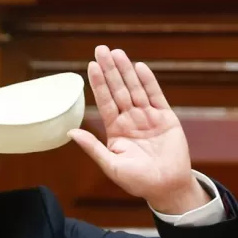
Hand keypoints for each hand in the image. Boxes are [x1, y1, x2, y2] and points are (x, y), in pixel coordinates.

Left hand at [71, 46, 207, 214]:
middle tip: (101, 49)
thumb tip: (70, 133)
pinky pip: (156, 96)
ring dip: (126, 71)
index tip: (91, 66)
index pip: (105, 102)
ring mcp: (148, 117)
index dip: (98, 84)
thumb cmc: (138, 181)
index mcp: (115, 130)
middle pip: (118, 90)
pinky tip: (139, 67)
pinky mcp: (165, 118)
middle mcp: (130, 120)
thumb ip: (93, 148)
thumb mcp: (111, 166)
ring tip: (118, 53)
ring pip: (135, 89)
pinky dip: (149, 82)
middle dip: (110, 70)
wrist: (167, 187)